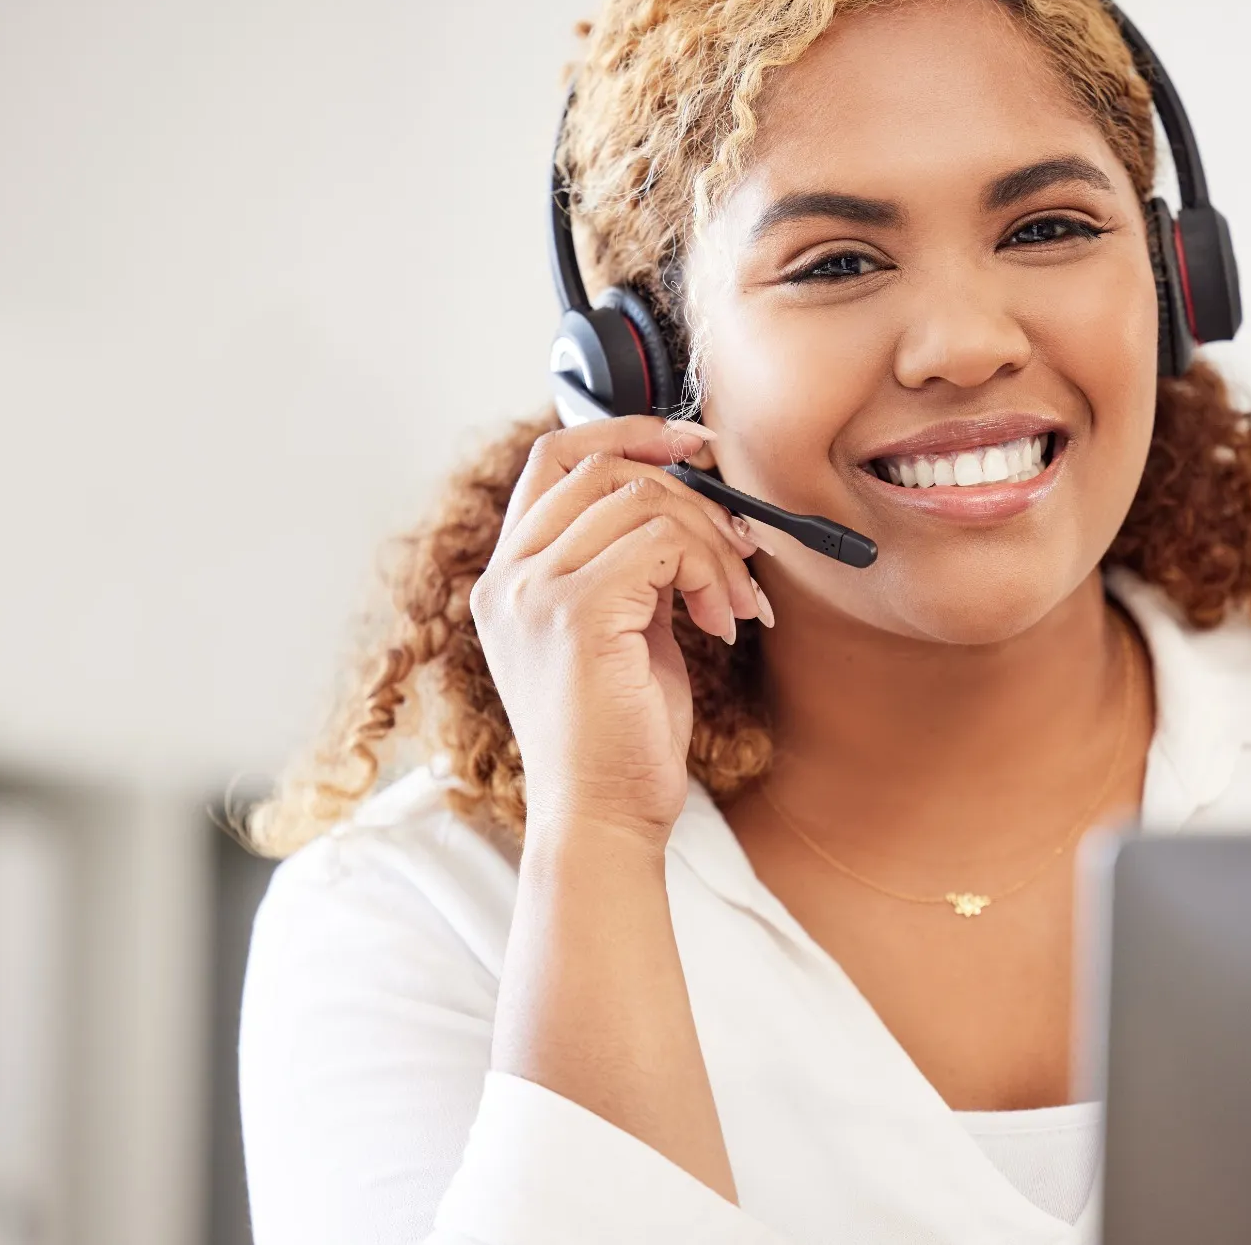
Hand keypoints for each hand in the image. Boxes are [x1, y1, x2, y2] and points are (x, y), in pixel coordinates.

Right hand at [471, 415, 770, 844]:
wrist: (604, 817)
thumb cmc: (621, 735)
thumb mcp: (623, 630)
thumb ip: (632, 564)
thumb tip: (692, 502)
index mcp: (509, 577)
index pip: (555, 459)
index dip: (627, 433)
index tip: (694, 445)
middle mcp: (508, 577)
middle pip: (604, 469)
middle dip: (691, 495)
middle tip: (742, 545)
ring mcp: (534, 591)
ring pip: (643, 502)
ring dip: (712, 545)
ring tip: (734, 604)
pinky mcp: (575, 612)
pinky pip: (659, 542)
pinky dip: (707, 570)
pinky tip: (720, 624)